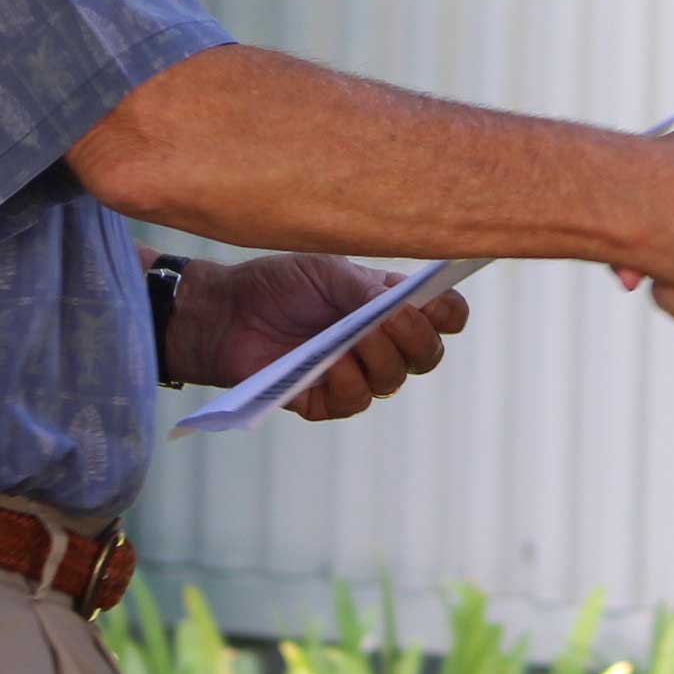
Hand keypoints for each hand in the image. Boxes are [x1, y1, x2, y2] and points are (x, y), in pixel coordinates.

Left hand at [167, 253, 470, 421]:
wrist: (224, 312)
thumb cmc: (276, 284)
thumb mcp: (327, 272)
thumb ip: (366, 290)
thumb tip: (402, 307)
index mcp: (388, 304)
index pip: (443, 317)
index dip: (449, 314)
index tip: (436, 306)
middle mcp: (379, 342)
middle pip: (427, 355)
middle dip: (417, 338)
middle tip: (391, 320)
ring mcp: (355, 372)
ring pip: (394, 380)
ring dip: (381, 358)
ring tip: (353, 340)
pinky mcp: (325, 400)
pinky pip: (355, 401)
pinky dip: (349, 382)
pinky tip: (331, 365)